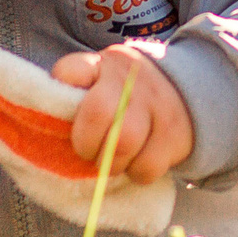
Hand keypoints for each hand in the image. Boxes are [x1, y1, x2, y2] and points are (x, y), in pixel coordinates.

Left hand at [53, 43, 193, 184]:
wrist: (188, 92)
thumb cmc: (129, 95)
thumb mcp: (104, 81)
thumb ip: (79, 95)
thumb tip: (49, 128)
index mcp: (104, 64)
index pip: (71, 72)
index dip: (60, 94)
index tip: (63, 114)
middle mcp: (131, 78)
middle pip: (98, 113)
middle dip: (86, 143)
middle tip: (88, 151)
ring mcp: (157, 103)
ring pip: (123, 143)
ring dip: (111, 163)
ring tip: (113, 159)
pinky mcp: (175, 133)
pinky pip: (146, 166)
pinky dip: (137, 172)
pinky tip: (137, 161)